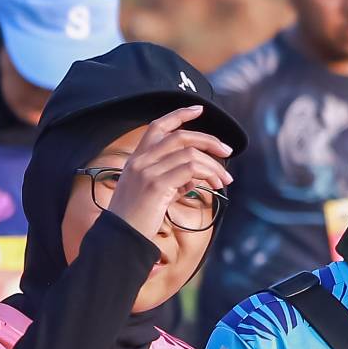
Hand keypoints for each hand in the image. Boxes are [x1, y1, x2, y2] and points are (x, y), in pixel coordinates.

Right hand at [103, 107, 233, 242]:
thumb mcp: (152, 192)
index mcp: (136, 160)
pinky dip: (209, 174)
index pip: (158, 126)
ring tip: (224, 180)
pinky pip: (192, 169)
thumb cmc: (136, 219)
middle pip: (181, 136)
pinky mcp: (157, 184)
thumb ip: (172, 178)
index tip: (199, 109)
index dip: (180, 114)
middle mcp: (140, 161)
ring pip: (191, 154)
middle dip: (209, 141)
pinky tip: (215, 185)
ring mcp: (147, 171)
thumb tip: (198, 175)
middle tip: (227, 151)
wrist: (120, 238)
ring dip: (214, 165)